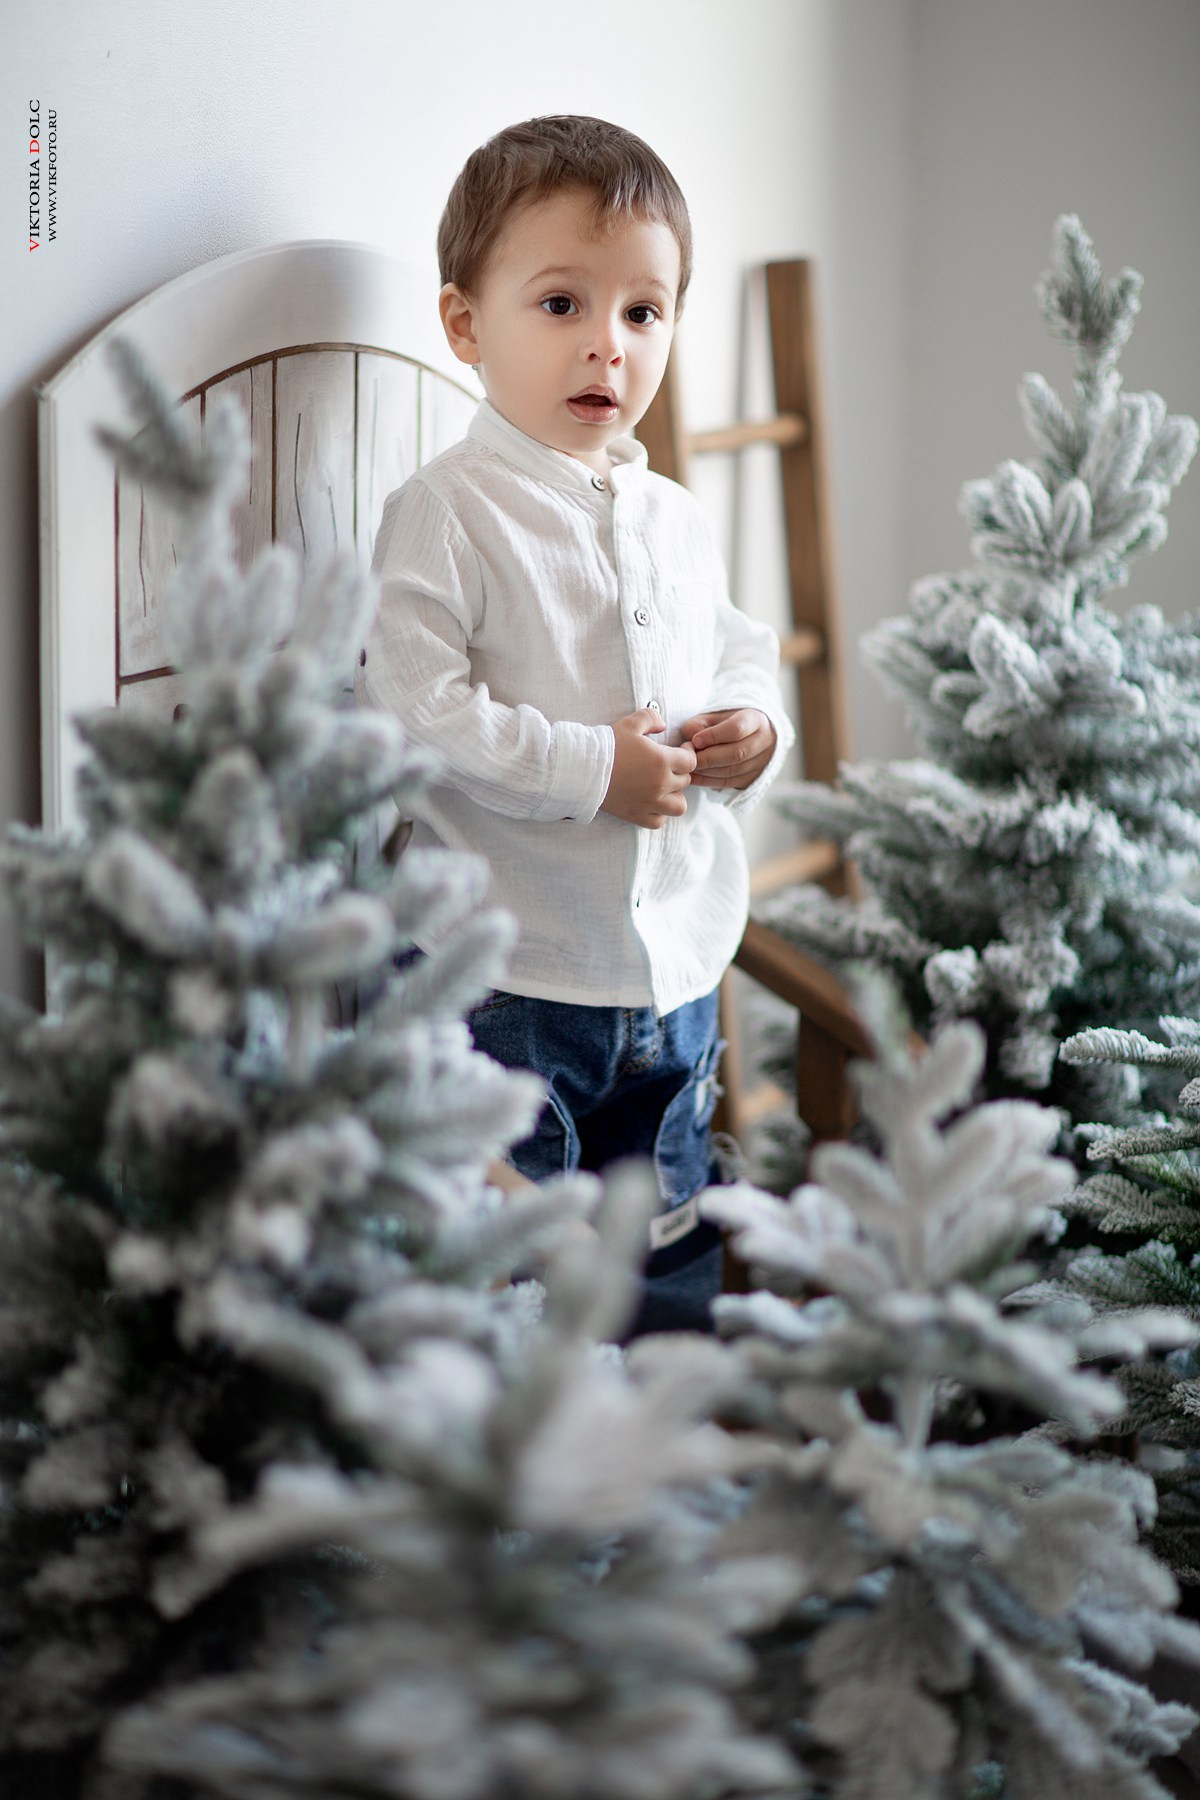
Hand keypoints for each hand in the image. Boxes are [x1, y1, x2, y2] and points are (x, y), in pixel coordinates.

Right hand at [601, 709, 696, 828]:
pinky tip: (650, 802)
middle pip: (685, 781)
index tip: (680, 750)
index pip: (691, 761)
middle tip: (666, 765)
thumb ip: (651, 718)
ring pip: (679, 806)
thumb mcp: (630, 723)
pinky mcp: (636, 815)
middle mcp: (660, 784)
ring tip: (664, 788)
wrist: (581, 769)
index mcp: (662, 761)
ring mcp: (649, 803)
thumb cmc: (606, 745)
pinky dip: (659, 814)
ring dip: (675, 796)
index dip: (688, 754)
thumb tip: (663, 725)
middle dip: (679, 772)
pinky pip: (659, 821)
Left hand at [679, 709, 776, 790]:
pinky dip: (708, 781)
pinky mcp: (754, 778)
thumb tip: (691, 737)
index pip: (737, 729)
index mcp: (756, 719)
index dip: (714, 736)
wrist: (749, 735)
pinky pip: (730, 782)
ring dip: (707, 771)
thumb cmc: (727, 723)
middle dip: (708, 758)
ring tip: (689, 767)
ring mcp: (762, 762)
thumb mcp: (715, 716)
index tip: (696, 740)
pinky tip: (693, 777)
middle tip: (689, 758)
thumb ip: (701, 723)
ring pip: (733, 770)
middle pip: (736, 753)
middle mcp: (764, 741)